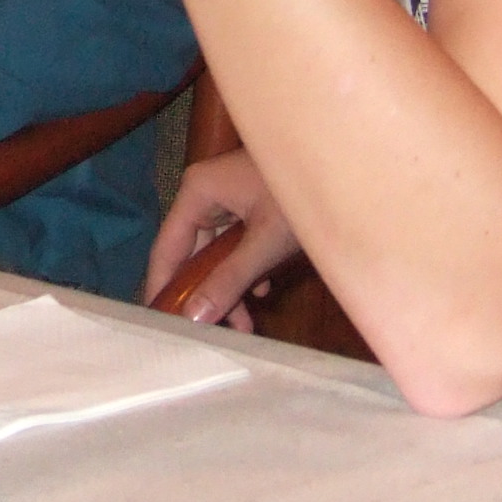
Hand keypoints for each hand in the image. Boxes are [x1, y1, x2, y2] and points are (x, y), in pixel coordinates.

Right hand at [144, 150, 300, 330]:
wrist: (344, 167)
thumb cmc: (301, 195)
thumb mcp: (264, 243)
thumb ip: (229, 281)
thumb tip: (194, 318)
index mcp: (198, 193)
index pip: (167, 248)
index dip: (161, 286)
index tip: (157, 324)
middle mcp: (205, 194)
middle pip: (192, 254)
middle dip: (204, 294)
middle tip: (208, 334)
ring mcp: (227, 200)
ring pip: (216, 253)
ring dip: (229, 287)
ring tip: (244, 325)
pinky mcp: (248, 207)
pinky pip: (235, 245)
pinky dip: (245, 270)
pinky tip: (260, 292)